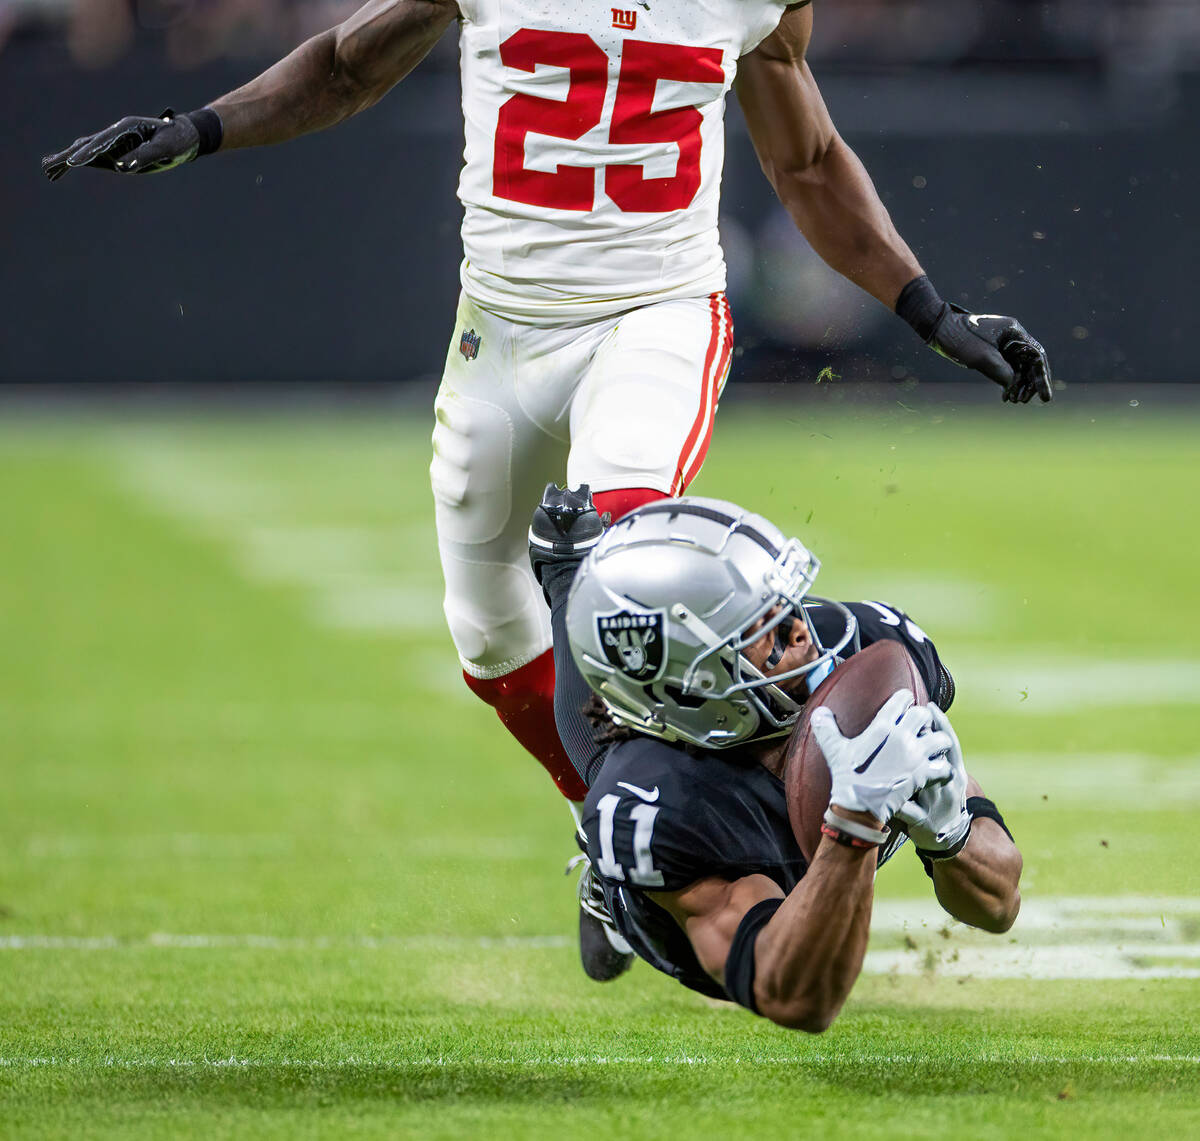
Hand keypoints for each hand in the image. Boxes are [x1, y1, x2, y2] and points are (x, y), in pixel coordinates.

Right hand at [43, 110, 199, 180]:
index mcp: (127, 128)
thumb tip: (123, 166)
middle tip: (51, 166)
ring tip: (47, 169)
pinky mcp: (116, 152)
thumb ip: (146, 155)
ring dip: (66, 159)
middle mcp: (116, 133)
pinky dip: (78, 162)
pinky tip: (63, 168)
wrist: (184, 135)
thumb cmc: (177, 139)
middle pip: (87, 144)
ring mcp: (114, 142)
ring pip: (85, 150)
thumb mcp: (166, 147)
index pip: (103, 141)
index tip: (74, 162)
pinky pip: (93, 157)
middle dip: (69, 156)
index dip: (87, 152)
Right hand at [810, 690, 952, 824]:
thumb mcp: (834, 750)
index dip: (905, 699)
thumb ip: (826, 729)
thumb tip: (818, 712)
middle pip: (924, 714)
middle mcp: (901, 737)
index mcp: (882, 726)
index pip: (902, 699)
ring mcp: (915, 757)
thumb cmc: (846, 777)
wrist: (859, 806)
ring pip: (941, 739)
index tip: (905, 702)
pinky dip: (943, 769)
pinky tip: (936, 771)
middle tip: (919, 726)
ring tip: (933, 747)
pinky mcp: (922, 776)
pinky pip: (944, 766)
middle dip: (924, 719)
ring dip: (938, 742)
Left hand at [894, 705, 970, 854]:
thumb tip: (919, 718)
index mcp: (952, 770)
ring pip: (925, 783)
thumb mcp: (941, 774)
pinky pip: (909, 810)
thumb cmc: (938, 796)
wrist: (948, 837)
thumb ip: (931, 750)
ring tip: (890, 760)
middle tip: (905, 727)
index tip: (928, 706)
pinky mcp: (925, 822)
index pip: (950, 742)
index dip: (942, 724)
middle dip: (925, 744)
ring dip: (909, 772)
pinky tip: (879, 795)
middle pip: (940, 759)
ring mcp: (938, 803)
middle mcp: (949, 784)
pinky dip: (895, 803)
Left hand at [929, 304, 1051, 403]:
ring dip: (1019, 385)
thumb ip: (1002, 371)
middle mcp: (1012, 338)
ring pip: (1019, 367)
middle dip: (1031, 383)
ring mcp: (1003, 345)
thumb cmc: (960, 338)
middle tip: (1028, 401)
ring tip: (1017, 401)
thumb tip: (1015, 386)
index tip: (1044, 395)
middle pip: (1030, 362)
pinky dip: (1008, 382)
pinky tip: (1007, 396)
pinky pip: (1007, 369)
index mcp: (1014, 332)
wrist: (939, 330)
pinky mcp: (993, 353)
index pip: (1036, 355)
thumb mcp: (982, 357)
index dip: (1041, 377)